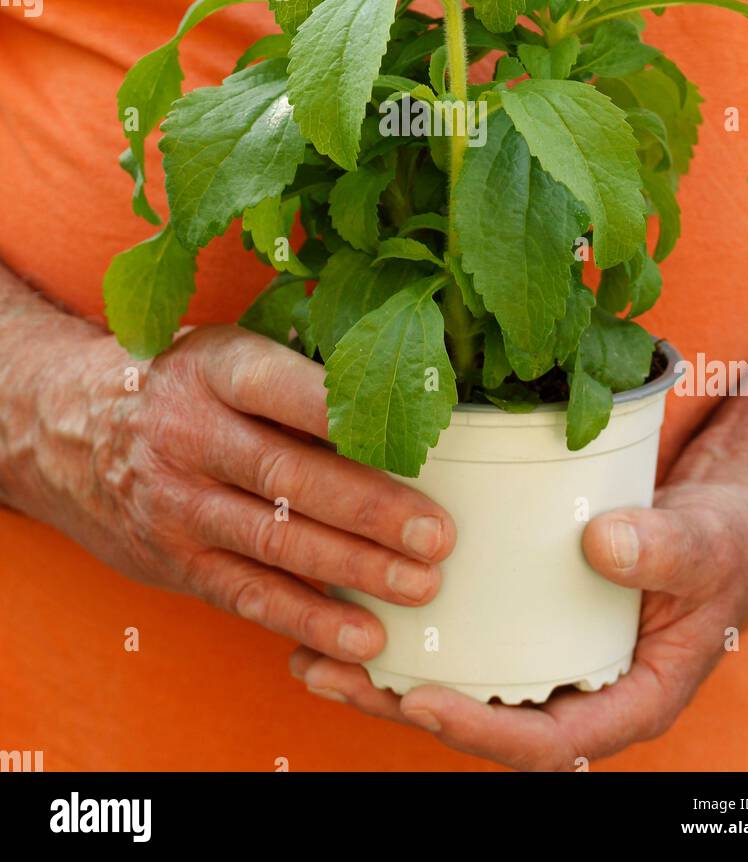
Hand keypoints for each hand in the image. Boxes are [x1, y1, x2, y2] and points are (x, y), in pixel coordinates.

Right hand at [8, 322, 455, 662]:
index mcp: (214, 368)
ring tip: (420, 584)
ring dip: (353, 569)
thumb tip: (403, 396)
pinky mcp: (178, 561)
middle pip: (288, 475)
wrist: (71, 430)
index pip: (282, 388)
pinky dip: (309, 620)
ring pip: (275, 541)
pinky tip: (362, 637)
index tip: (409, 436)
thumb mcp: (225, 351)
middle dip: (369, 509)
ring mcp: (180, 504)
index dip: (343, 412)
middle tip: (436, 533)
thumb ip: (296, 372)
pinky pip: (250, 596)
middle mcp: (190, 435)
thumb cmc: (184, 383)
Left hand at [289, 460, 747, 768]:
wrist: (721, 520)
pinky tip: (350, 598)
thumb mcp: (708, 546)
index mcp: (627, 703)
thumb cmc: (725, 544)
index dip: (478, 732)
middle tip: (328, 673)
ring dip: (384, 675)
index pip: (546, 745)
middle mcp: (576, 692)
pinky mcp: (525, 619)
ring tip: (309, 651)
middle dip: (401, 705)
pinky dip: (409, 627)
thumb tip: (602, 544)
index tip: (417, 701)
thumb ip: (665, 551)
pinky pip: (464, 636)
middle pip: (480, 719)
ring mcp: (546, 658)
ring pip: (460, 682)